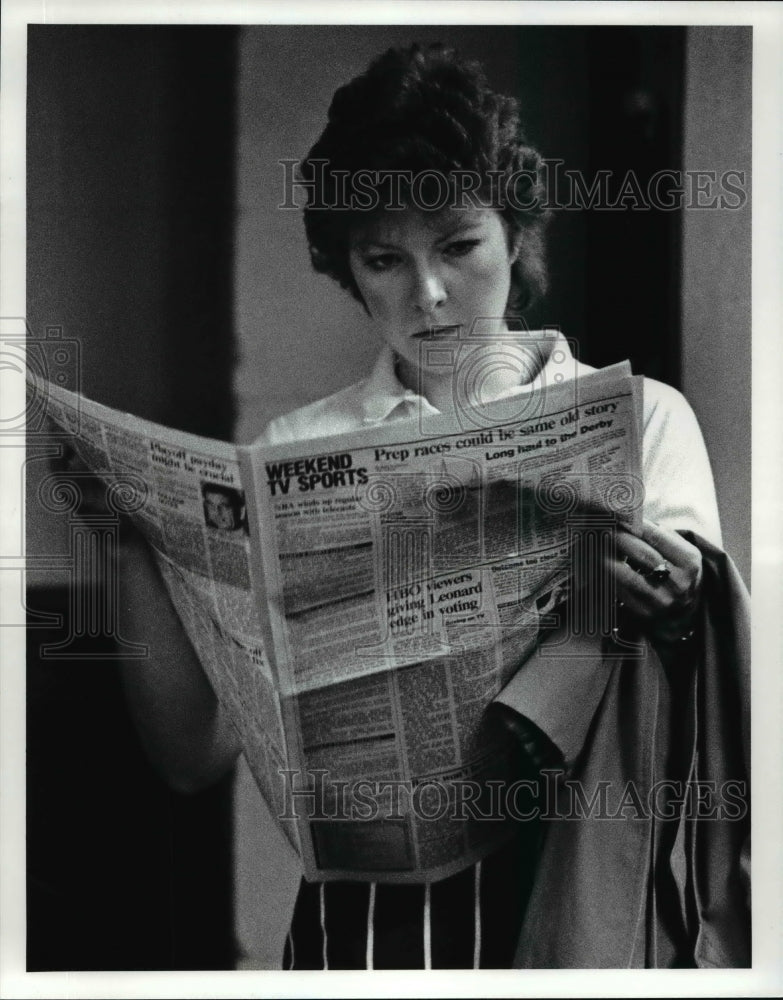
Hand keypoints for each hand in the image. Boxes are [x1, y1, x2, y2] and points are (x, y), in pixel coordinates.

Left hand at [609, 519, 702, 643]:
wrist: (682, 611)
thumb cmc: (675, 570)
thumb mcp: (680, 551)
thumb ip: (659, 534)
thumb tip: (628, 516)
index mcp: (690, 562)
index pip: (658, 537)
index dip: (635, 524)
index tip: (617, 515)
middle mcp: (679, 583)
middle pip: (643, 556)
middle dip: (619, 539)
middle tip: (601, 527)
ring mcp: (661, 601)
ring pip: (628, 577)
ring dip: (607, 558)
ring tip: (595, 544)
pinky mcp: (644, 613)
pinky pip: (620, 592)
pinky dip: (606, 576)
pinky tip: (597, 564)